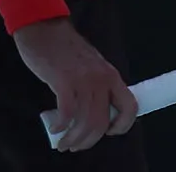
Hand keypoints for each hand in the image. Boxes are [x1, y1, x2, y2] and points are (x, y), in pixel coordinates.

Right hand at [15, 17, 137, 151]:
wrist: (45, 30)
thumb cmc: (66, 50)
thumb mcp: (92, 66)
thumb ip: (98, 85)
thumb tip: (100, 112)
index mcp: (111, 75)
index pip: (130, 106)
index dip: (123, 125)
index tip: (109, 133)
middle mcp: (101, 79)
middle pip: (102, 121)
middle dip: (89, 140)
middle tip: (76, 146)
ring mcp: (83, 80)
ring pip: (85, 122)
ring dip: (73, 139)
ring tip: (64, 142)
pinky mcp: (63, 81)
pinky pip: (67, 114)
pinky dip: (61, 126)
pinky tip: (55, 128)